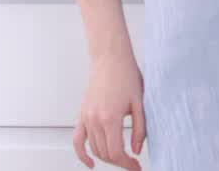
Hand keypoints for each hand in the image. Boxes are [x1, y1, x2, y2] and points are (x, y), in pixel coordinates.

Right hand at [73, 50, 146, 169]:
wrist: (110, 58)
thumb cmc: (127, 76)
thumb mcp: (140, 104)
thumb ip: (140, 130)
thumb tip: (136, 151)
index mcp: (110, 118)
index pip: (116, 153)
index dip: (127, 164)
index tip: (136, 167)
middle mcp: (95, 120)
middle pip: (104, 154)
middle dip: (119, 162)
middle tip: (133, 163)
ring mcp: (86, 117)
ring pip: (94, 148)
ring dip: (107, 157)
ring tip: (121, 158)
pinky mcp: (82, 114)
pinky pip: (78, 140)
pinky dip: (82, 154)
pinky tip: (91, 163)